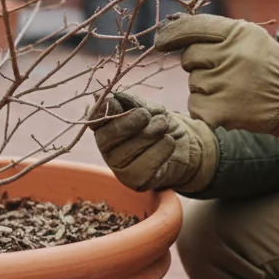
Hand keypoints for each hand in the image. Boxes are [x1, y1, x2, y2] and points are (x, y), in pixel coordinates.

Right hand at [86, 91, 217, 192]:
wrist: (184, 144)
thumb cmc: (160, 123)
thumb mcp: (148, 107)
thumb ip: (129, 103)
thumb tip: (107, 97)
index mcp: (105, 126)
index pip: (94, 119)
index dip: (102, 111)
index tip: (116, 103)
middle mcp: (107, 148)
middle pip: (108, 137)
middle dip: (128, 123)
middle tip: (146, 115)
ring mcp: (119, 167)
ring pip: (127, 152)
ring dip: (149, 134)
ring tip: (163, 125)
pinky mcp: (135, 181)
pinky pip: (143, 168)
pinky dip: (159, 150)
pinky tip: (169, 141)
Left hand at [153, 13, 278, 156]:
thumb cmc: (265, 64)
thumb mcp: (247, 37)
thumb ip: (213, 30)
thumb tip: (170, 24)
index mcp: (238, 32)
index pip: (193, 26)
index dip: (172, 34)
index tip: (161, 42)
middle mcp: (232, 55)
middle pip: (189, 57)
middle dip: (199, 65)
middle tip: (223, 72)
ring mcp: (226, 84)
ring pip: (192, 83)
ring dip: (204, 88)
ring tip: (231, 89)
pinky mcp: (222, 110)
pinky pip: (195, 106)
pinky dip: (205, 108)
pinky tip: (227, 105)